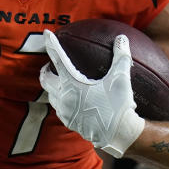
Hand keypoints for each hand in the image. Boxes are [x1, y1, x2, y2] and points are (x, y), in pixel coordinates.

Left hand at [38, 29, 143, 156]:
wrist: (119, 135)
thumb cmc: (119, 106)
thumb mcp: (121, 79)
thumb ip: (121, 56)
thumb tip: (122, 38)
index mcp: (73, 84)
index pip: (58, 59)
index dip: (51, 44)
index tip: (46, 34)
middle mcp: (64, 98)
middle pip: (45, 80)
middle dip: (46, 70)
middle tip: (49, 65)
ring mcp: (65, 112)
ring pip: (50, 96)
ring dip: (51, 87)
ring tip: (57, 82)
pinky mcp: (69, 122)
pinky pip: (58, 109)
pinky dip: (59, 101)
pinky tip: (67, 100)